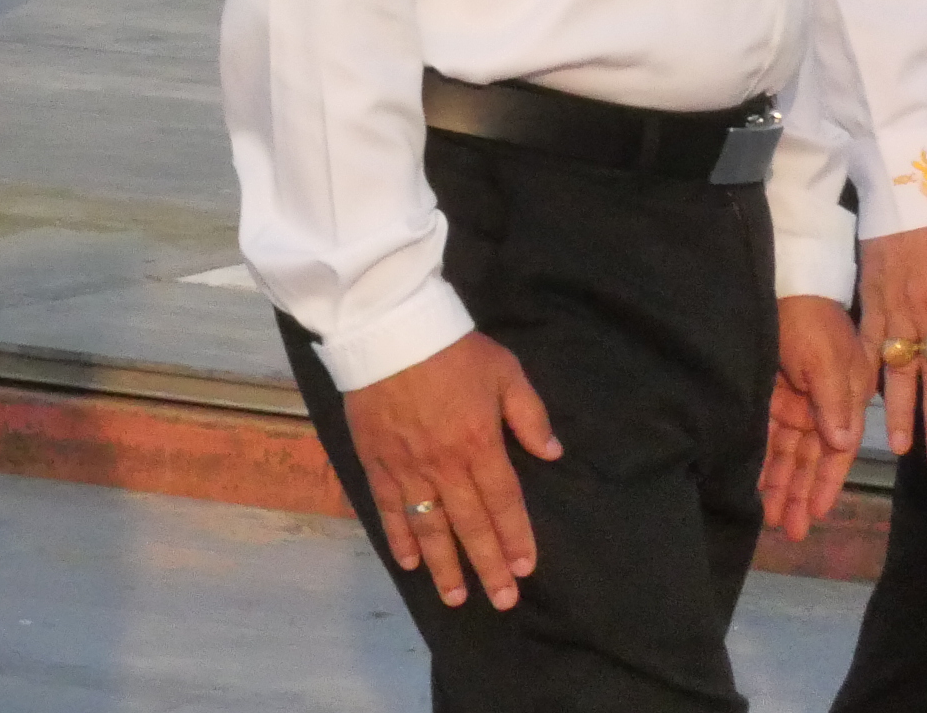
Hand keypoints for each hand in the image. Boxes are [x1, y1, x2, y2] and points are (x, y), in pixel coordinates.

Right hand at [340, 331, 559, 611]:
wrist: (387, 326)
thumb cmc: (452, 348)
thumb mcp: (506, 371)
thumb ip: (530, 415)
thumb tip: (552, 454)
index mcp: (481, 443)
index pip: (504, 503)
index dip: (516, 538)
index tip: (525, 569)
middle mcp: (445, 464)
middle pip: (471, 525)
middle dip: (487, 566)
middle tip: (501, 601)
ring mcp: (407, 465)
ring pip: (429, 525)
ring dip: (444, 565)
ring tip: (455, 598)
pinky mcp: (375, 459)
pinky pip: (388, 506)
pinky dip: (398, 536)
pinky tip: (408, 562)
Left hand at [762, 296, 872, 540]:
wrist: (785, 283)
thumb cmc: (811, 320)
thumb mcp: (827, 358)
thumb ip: (834, 400)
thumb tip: (841, 442)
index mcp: (845, 401)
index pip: (837, 452)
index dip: (826, 483)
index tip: (816, 514)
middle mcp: (821, 407)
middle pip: (810, 459)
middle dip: (799, 494)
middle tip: (788, 530)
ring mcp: (795, 402)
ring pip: (787, 453)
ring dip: (780, 485)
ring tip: (771, 518)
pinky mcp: (769, 394)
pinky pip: (765, 435)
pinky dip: (761, 459)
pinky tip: (754, 484)